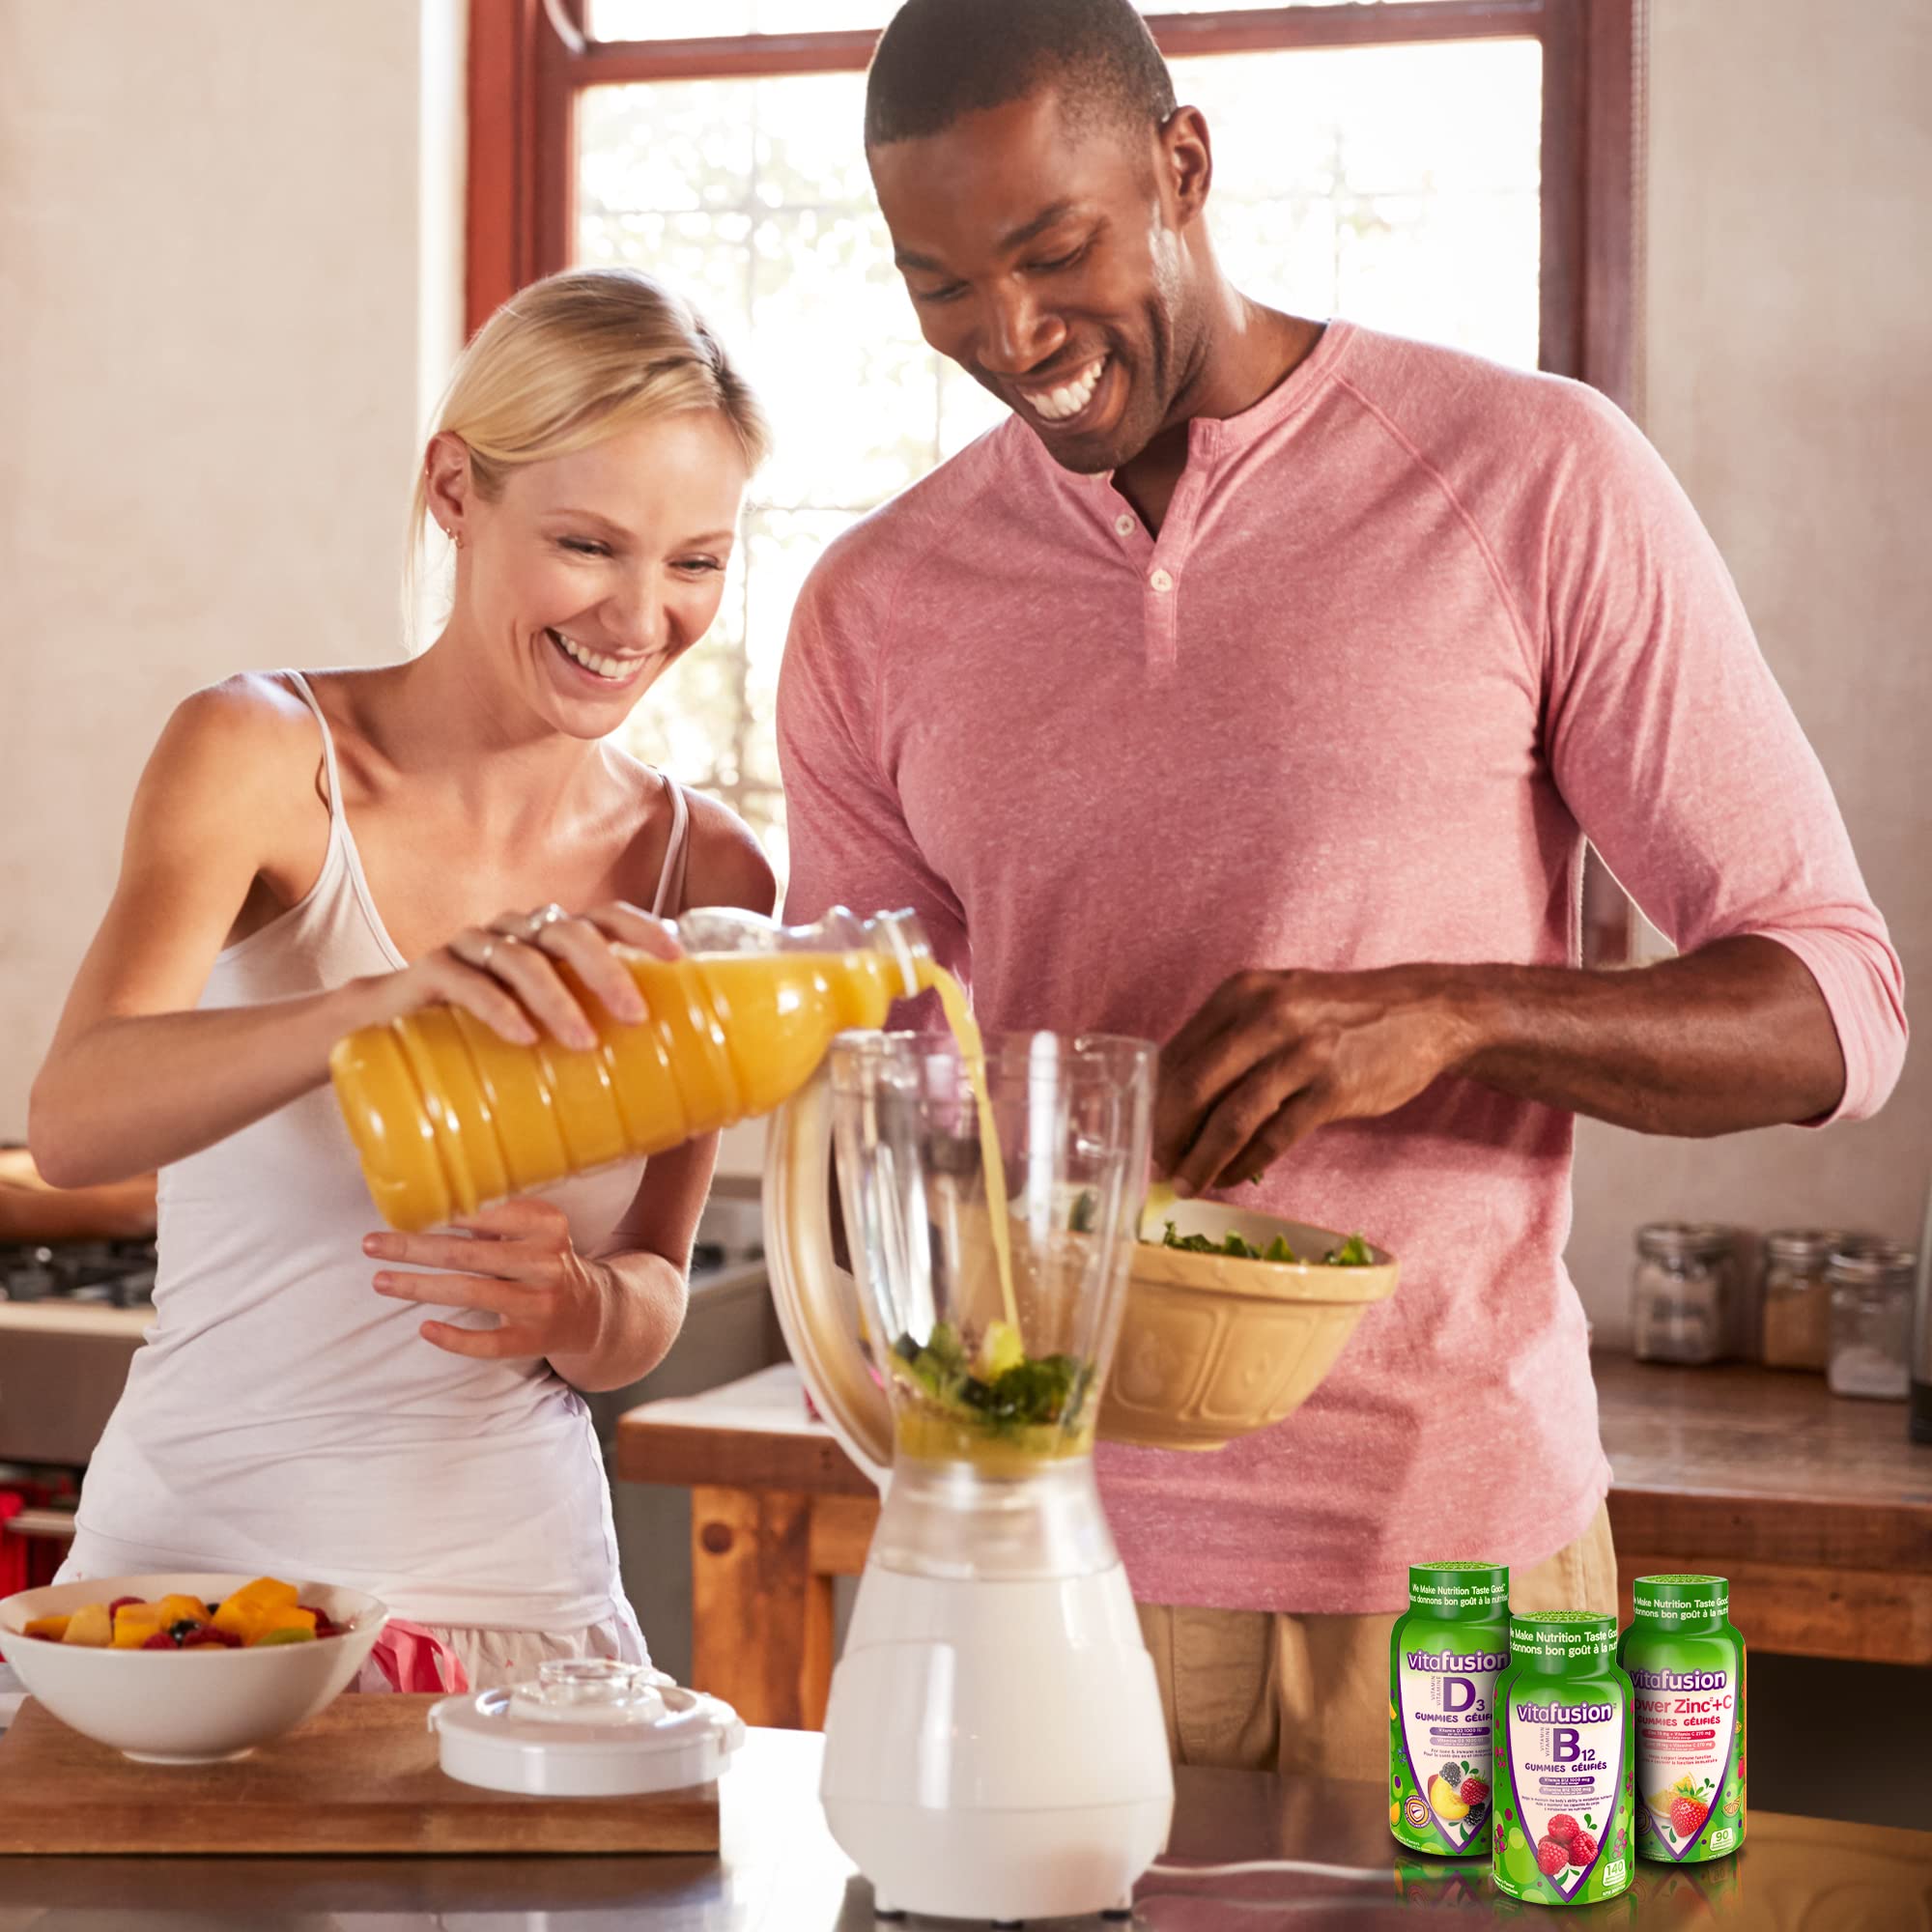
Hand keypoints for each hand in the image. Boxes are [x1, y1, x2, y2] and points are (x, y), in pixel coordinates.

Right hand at [360, 900, 679, 1049]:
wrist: (384, 1029)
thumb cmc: (481, 1035)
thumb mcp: (538, 1032)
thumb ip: (586, 1045)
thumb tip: (663, 1108)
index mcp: (547, 937)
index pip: (603, 918)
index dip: (641, 929)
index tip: (677, 958)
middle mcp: (514, 932)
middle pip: (568, 933)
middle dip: (606, 970)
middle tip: (634, 1016)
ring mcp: (470, 947)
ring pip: (522, 960)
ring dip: (558, 999)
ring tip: (583, 1043)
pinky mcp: (430, 971)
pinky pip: (466, 983)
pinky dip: (498, 1009)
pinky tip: (522, 1037)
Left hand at [364, 1197, 614, 1360]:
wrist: (593, 1312)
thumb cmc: (546, 1261)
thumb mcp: (535, 1230)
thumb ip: (496, 1217)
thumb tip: (431, 1203)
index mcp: (546, 1227)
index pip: (487, 1214)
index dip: (442, 1213)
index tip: (403, 1210)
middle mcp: (546, 1263)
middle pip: (468, 1253)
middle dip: (413, 1248)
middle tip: (371, 1244)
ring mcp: (539, 1304)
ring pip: (470, 1293)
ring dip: (419, 1287)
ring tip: (381, 1280)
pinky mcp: (531, 1340)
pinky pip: (487, 1343)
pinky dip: (454, 1338)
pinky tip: (425, 1328)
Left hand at [1153, 965, 1480, 1194]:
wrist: (1423, 1011)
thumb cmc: (1338, 1015)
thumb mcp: (1277, 1003)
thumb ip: (1229, 1038)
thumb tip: (1173, 1097)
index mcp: (1241, 993)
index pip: (1177, 1055)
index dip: (1153, 1103)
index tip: (1142, 1134)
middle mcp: (1267, 1016)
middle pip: (1193, 1088)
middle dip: (1168, 1136)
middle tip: (1160, 1166)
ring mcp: (1302, 1052)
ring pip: (1231, 1119)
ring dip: (1202, 1160)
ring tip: (1188, 1183)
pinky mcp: (1333, 1089)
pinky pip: (1274, 1138)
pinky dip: (1245, 1164)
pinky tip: (1232, 1178)